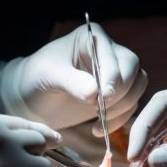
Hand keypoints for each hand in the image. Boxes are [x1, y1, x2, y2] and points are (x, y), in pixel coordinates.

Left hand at [0, 22, 147, 132]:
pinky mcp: (114, 93)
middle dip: (121, 93)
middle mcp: (107, 51)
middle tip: (100, 111)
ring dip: (123, 107)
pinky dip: (120, 118)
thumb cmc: (35, 79)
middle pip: (132, 69)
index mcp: (92, 38)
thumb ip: (71, 82)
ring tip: (99, 121)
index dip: (113, 78)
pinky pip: (130, 104)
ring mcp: (113, 72)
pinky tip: (98, 128)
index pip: (116, 57)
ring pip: (137, 87)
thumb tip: (94, 93)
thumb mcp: (49, 76)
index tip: (103, 98)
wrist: (30, 98)